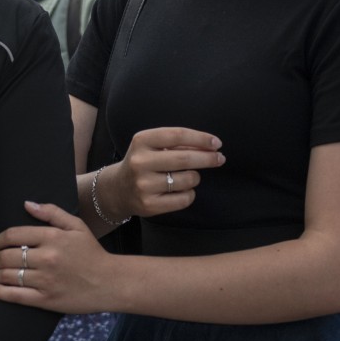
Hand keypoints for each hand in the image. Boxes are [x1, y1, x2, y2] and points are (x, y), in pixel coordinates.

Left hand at [0, 201, 121, 313]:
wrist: (110, 283)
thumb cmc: (91, 253)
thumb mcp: (76, 226)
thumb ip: (51, 212)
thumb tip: (26, 204)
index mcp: (52, 238)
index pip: (13, 235)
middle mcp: (47, 258)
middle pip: (6, 256)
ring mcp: (45, 280)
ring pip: (8, 276)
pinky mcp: (46, 299)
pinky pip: (15, 296)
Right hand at [100, 127, 223, 219]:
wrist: (119, 189)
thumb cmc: (144, 162)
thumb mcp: (153, 146)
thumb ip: (178, 144)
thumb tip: (211, 146)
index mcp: (141, 141)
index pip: (177, 135)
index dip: (201, 138)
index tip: (217, 143)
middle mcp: (140, 162)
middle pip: (184, 159)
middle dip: (208, 158)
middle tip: (220, 159)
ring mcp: (143, 185)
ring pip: (187, 180)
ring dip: (195, 177)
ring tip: (188, 176)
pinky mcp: (149, 205)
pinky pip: (184, 199)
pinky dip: (190, 194)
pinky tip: (182, 190)